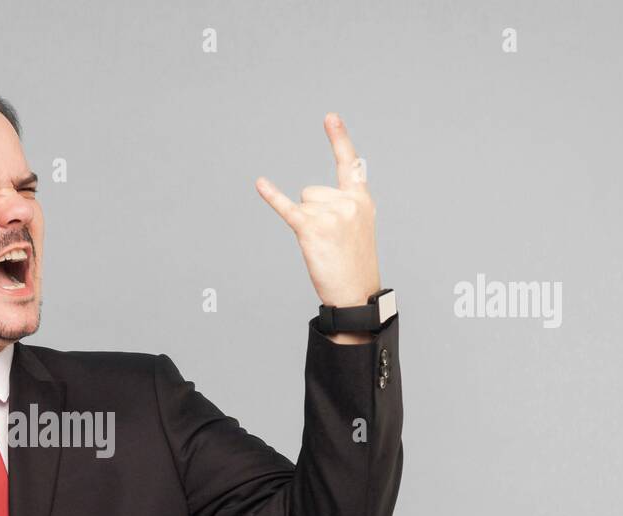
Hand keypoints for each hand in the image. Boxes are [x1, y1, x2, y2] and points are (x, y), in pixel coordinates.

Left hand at [255, 112, 380, 308]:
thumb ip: (343, 203)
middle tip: (330, 239)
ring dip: (306, 225)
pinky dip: (273, 197)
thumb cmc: (354, 261)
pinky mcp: (312, 229)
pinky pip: (288, 208)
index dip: (338, 139)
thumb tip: (308, 197)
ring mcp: (331, 214)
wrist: (355, 292)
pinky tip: (260, 184)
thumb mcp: (358, 225)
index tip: (329, 117)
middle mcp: (348, 202)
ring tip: (324, 245)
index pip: (349, 163)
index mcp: (361, 198)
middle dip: (314, 213)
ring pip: (302, 204)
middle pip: (311, 191)